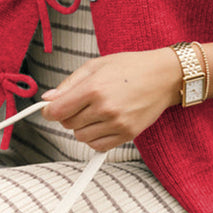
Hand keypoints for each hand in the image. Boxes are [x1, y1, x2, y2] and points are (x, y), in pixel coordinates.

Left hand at [41, 49, 180, 151]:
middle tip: (80, 105)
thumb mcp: (96, 65)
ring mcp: (117, 123)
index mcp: (94, 88)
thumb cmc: (131, 67)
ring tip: (94, 112)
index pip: (57, 111)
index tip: (50, 110)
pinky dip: (94, 138)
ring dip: (82, 127)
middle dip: (68, 116)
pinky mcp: (127, 134)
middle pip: (67, 125)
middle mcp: (105, 108)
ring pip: (80, 137)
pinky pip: (98, 146)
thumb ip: (69, 83)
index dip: (49, 112)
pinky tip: (101, 124)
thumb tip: (48, 99)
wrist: (164, 76)